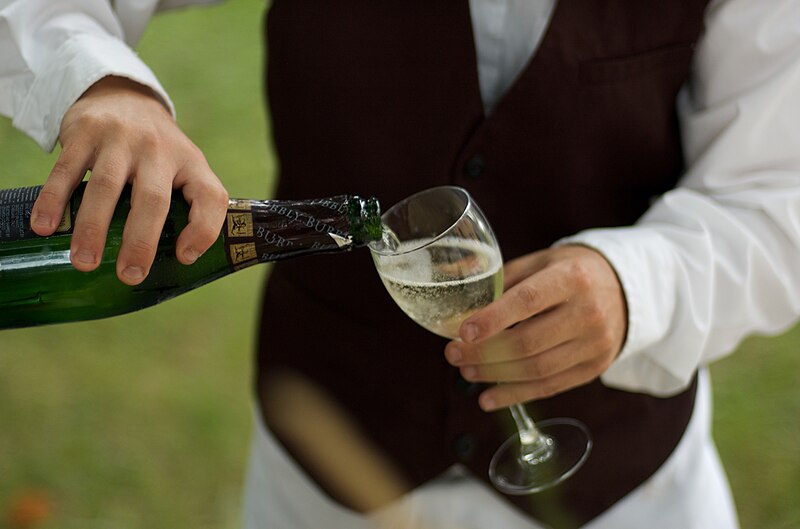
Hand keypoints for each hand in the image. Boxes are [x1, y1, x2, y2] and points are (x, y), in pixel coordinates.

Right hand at [30, 76, 228, 284]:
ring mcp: (121, 138)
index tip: (184, 257)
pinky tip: (46, 226)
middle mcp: (159, 150)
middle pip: (152, 199)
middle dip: (140, 242)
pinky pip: (67, 170)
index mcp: (191, 163)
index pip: (210, 197)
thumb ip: (189, 206)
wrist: (124, 96)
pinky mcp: (86, 132)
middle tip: (129, 275)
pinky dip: (54, 200)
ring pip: (106, 187)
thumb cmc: (159, 151)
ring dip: (93, 228)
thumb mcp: (185, 169)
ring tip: (84, 262)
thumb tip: (179, 261)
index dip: (203, 230)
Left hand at [444, 245, 627, 410]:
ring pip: (536, 370)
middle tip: (453, 355)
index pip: (527, 302)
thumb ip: (502, 278)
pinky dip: (515, 395)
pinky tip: (489, 398)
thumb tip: (456, 291)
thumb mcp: (542, 261)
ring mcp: (595, 344)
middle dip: (483, 353)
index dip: (492, 320)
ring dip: (494, 376)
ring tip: (467, 372)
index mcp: (571, 278)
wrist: (626, 289)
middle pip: (528, 342)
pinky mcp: (595, 367)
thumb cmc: (571, 272)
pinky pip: (550, 387)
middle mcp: (588, 312)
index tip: (462, 333)